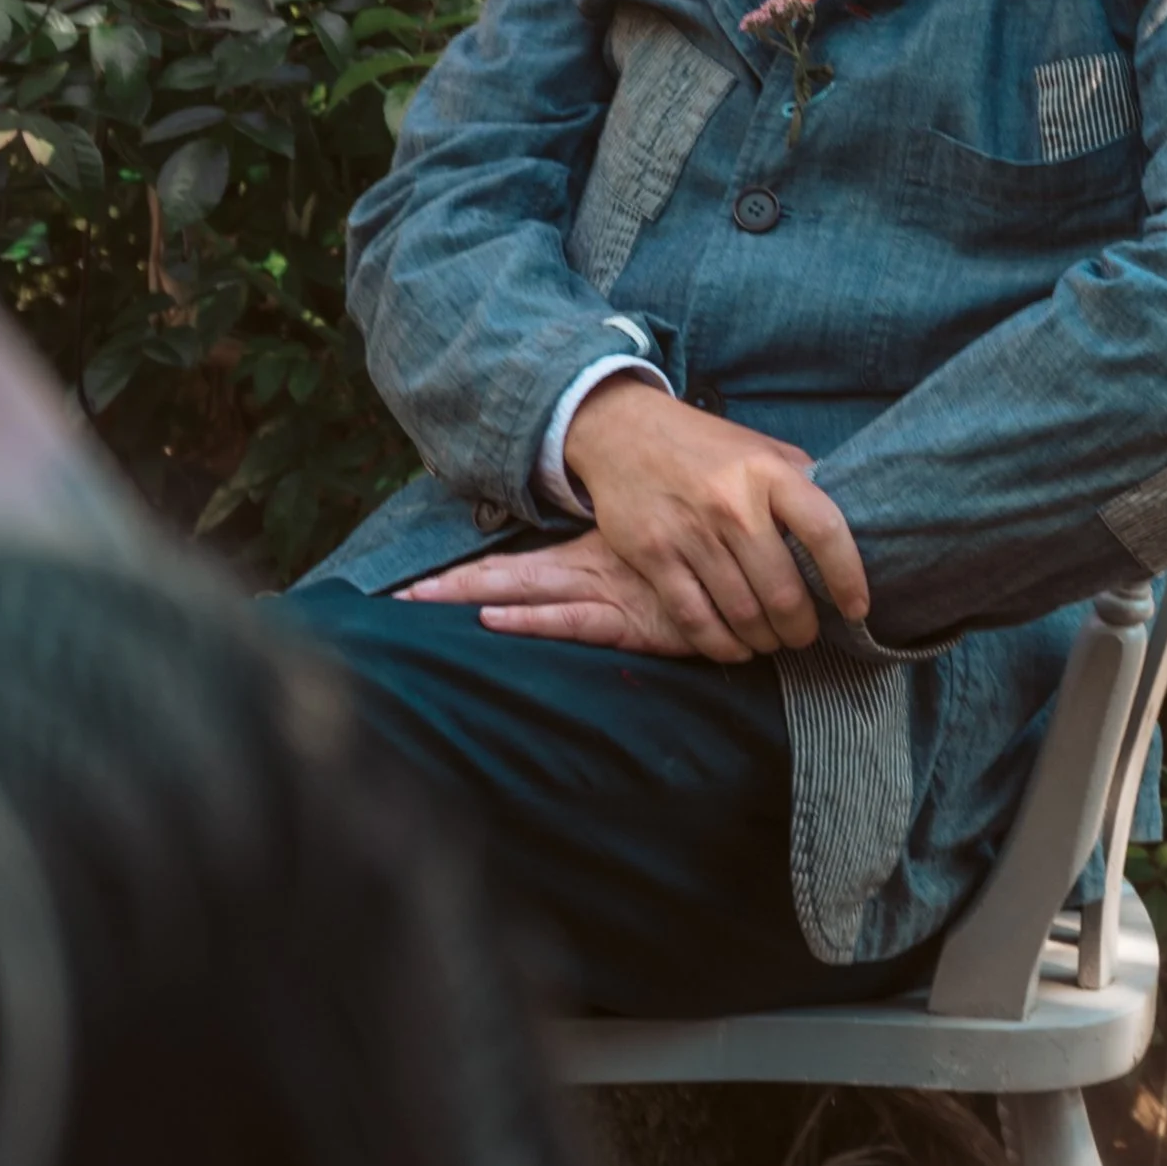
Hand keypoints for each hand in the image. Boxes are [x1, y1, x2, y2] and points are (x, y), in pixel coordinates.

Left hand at [400, 530, 697, 653]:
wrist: (765, 575)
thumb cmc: (717, 562)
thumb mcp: (673, 554)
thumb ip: (647, 549)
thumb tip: (621, 543)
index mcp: (597, 553)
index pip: (523, 563)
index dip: (474, 572)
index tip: (421, 582)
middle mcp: (594, 570)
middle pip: (510, 575)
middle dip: (455, 585)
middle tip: (401, 595)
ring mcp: (609, 594)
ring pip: (527, 592)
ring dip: (474, 596)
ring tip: (422, 600)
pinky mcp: (632, 622)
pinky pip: (573, 622)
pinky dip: (532, 620)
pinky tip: (494, 618)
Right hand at [562, 376, 869, 658]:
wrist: (624, 429)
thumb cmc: (705, 446)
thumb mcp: (761, 448)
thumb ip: (801, 481)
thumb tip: (850, 520)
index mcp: (769, 472)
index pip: (825, 531)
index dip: (848, 577)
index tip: (857, 607)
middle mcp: (733, 503)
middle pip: (783, 590)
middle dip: (801, 627)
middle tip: (804, 635)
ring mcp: (691, 532)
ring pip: (741, 612)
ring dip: (764, 640)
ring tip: (772, 641)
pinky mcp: (654, 555)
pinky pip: (695, 618)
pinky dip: (721, 645)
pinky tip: (735, 648)